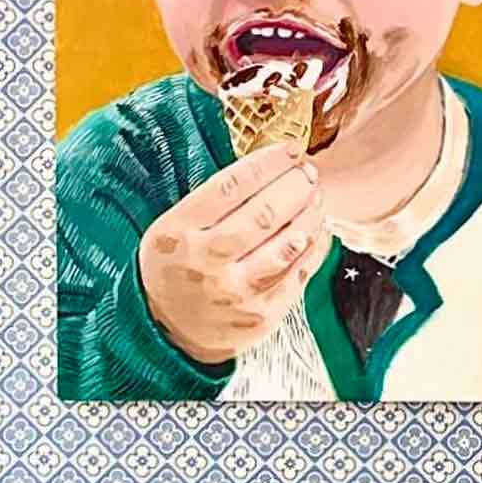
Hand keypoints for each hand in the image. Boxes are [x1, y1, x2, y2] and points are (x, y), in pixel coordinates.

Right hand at [137, 143, 328, 364]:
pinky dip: (315, 246)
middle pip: (265, 213)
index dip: (269, 162)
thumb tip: (271, 168)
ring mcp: (237, 291)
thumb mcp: (172, 227)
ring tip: (315, 197)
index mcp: (180, 231)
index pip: (233, 186)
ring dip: (310, 213)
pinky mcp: (262, 314)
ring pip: (289, 243)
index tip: (290, 150)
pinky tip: (316, 230)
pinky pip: (300, 273)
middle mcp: (208, 261)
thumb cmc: (174, 270)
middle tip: (307, 173)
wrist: (165, 332)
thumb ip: (214, 201)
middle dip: (296, 185)